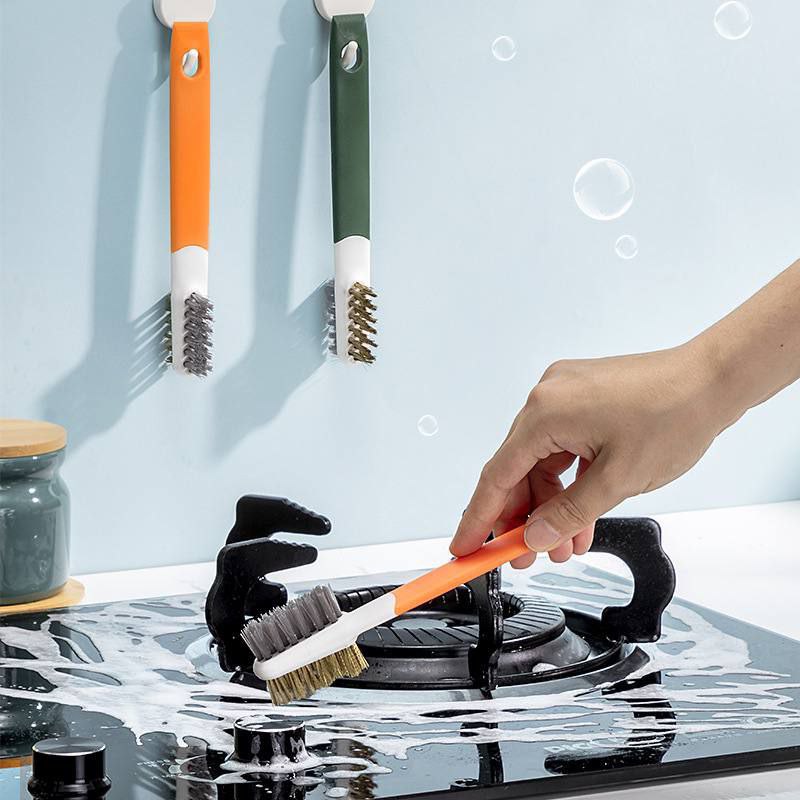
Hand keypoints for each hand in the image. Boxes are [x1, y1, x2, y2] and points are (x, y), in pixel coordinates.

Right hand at [450, 342, 734, 567]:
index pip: (497, 475)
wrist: (713, 379)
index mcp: (545, 412)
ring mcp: (564, 395)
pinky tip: (580, 515)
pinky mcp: (581, 399)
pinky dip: (568, 482)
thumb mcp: (617, 480)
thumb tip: (535, 538)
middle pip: (517, 470)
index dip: (478, 518)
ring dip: (550, 505)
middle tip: (523, 558)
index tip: (463, 548)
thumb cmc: (674, 416)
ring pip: (542, 463)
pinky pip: (562, 448)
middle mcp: (546, 398)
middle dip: (522, 519)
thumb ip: (569, 514)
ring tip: (565, 546)